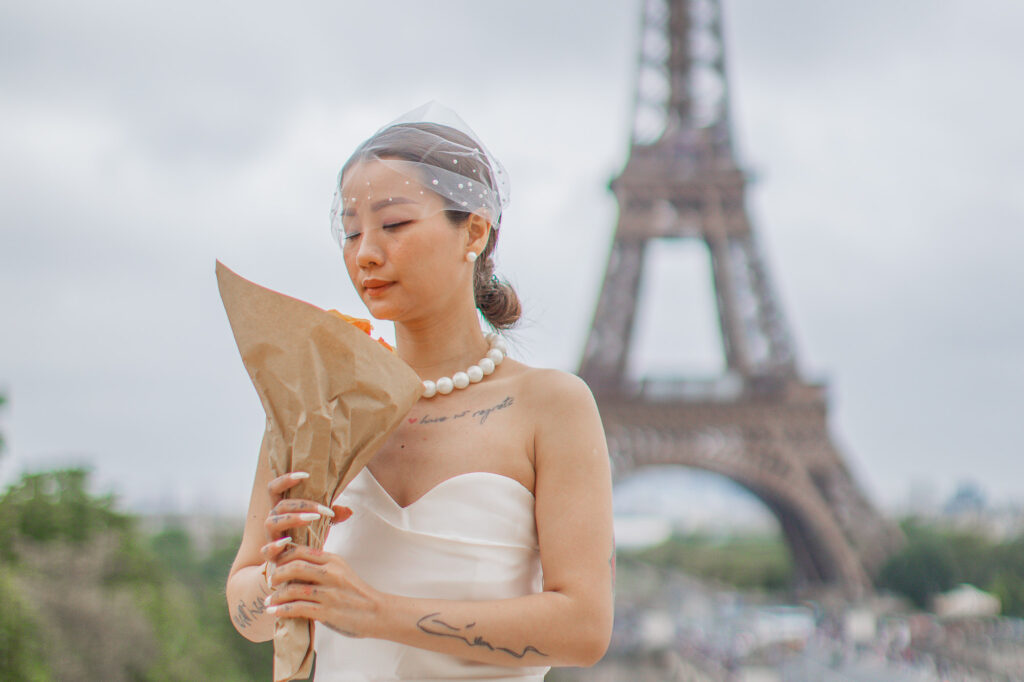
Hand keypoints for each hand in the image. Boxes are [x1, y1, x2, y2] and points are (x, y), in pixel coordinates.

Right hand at [260, 471, 352, 566]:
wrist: (296, 567)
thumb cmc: (307, 540)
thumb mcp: (321, 525)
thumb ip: (332, 515)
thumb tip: (349, 511)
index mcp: (282, 510)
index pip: (274, 489)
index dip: (285, 479)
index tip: (306, 475)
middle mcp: (273, 521)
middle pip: (280, 505)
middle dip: (304, 505)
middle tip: (325, 510)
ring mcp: (271, 538)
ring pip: (271, 522)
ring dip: (293, 518)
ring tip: (312, 519)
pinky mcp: (271, 557)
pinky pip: (265, 551)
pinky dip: (274, 546)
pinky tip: (287, 542)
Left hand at [264, 545, 382, 638]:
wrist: (377, 612)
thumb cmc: (357, 593)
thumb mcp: (342, 571)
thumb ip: (322, 566)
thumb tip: (295, 566)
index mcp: (333, 560)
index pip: (301, 551)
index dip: (283, 556)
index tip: (275, 564)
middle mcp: (330, 573)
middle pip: (294, 566)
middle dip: (277, 574)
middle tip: (270, 581)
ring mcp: (329, 593)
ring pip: (293, 589)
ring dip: (276, 596)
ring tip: (269, 601)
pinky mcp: (327, 611)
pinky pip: (297, 608)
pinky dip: (282, 610)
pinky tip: (274, 612)